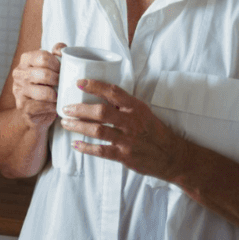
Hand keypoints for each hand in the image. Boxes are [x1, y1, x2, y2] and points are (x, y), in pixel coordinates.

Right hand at [10, 42, 64, 131]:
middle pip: (44, 74)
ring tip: (60, 96)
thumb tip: (60, 49)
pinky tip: (55, 106)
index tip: (63, 71)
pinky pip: (41, 106)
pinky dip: (52, 107)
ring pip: (44, 92)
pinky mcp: (22, 106)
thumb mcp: (52, 67)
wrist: (37, 110)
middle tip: (64, 85)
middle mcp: (19, 73)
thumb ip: (57, 54)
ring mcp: (18, 90)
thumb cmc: (47, 84)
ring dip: (56, 95)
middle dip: (58, 81)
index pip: (43, 56)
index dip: (57, 64)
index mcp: (26, 59)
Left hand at [60, 79, 188, 181]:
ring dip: (78, 126)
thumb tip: (97, 93)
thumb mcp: (143, 112)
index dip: (95, 85)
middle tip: (66, 108)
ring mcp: (128, 140)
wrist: (172, 157)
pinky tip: (75, 143)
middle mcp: (132, 122)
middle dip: (80, 109)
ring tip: (65, 123)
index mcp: (136, 108)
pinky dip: (86, 147)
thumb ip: (123, 104)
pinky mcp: (125, 156)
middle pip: (101, 112)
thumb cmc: (153, 131)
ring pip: (98, 131)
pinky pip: (101, 151)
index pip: (113, 92)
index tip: (79, 82)